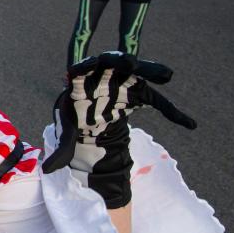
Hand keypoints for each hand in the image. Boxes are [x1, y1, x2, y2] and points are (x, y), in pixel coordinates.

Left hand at [42, 53, 195, 175]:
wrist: (91, 117)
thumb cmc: (76, 119)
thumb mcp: (68, 135)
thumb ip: (60, 151)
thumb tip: (46, 171)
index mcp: (80, 86)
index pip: (81, 71)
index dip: (85, 67)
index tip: (91, 63)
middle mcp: (102, 78)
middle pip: (111, 64)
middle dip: (119, 61)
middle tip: (129, 62)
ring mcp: (123, 82)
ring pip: (137, 74)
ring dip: (150, 72)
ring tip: (165, 75)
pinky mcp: (139, 93)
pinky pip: (156, 101)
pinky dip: (171, 112)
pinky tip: (188, 125)